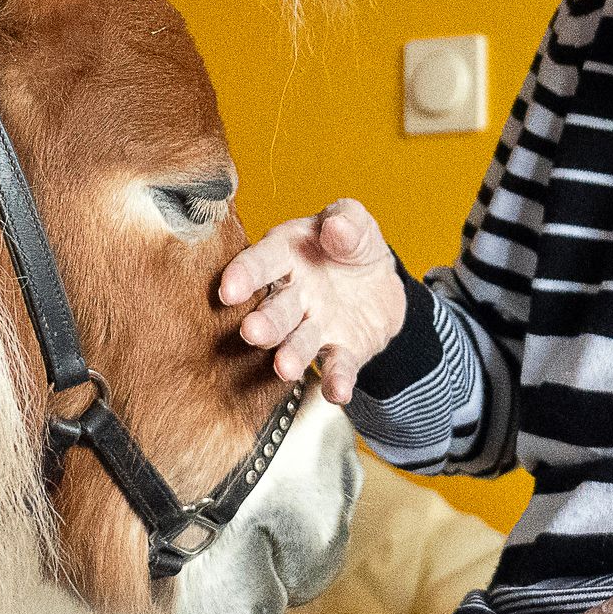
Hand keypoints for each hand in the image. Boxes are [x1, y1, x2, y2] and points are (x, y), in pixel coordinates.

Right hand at [213, 199, 407, 405]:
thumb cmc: (352, 244)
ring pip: (299, 342)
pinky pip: (338, 366)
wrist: (382, 283)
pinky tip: (338, 392)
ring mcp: (315, 326)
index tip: (230, 289)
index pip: (262, 261)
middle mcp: (294, 294)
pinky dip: (337, 381)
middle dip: (264, 322)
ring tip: (285, 367)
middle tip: (252, 332)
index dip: (245, 274)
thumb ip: (347, 220)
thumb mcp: (354, 222)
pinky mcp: (341, 351)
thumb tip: (336, 226)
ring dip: (291, 355)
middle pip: (276, 309)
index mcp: (287, 253)